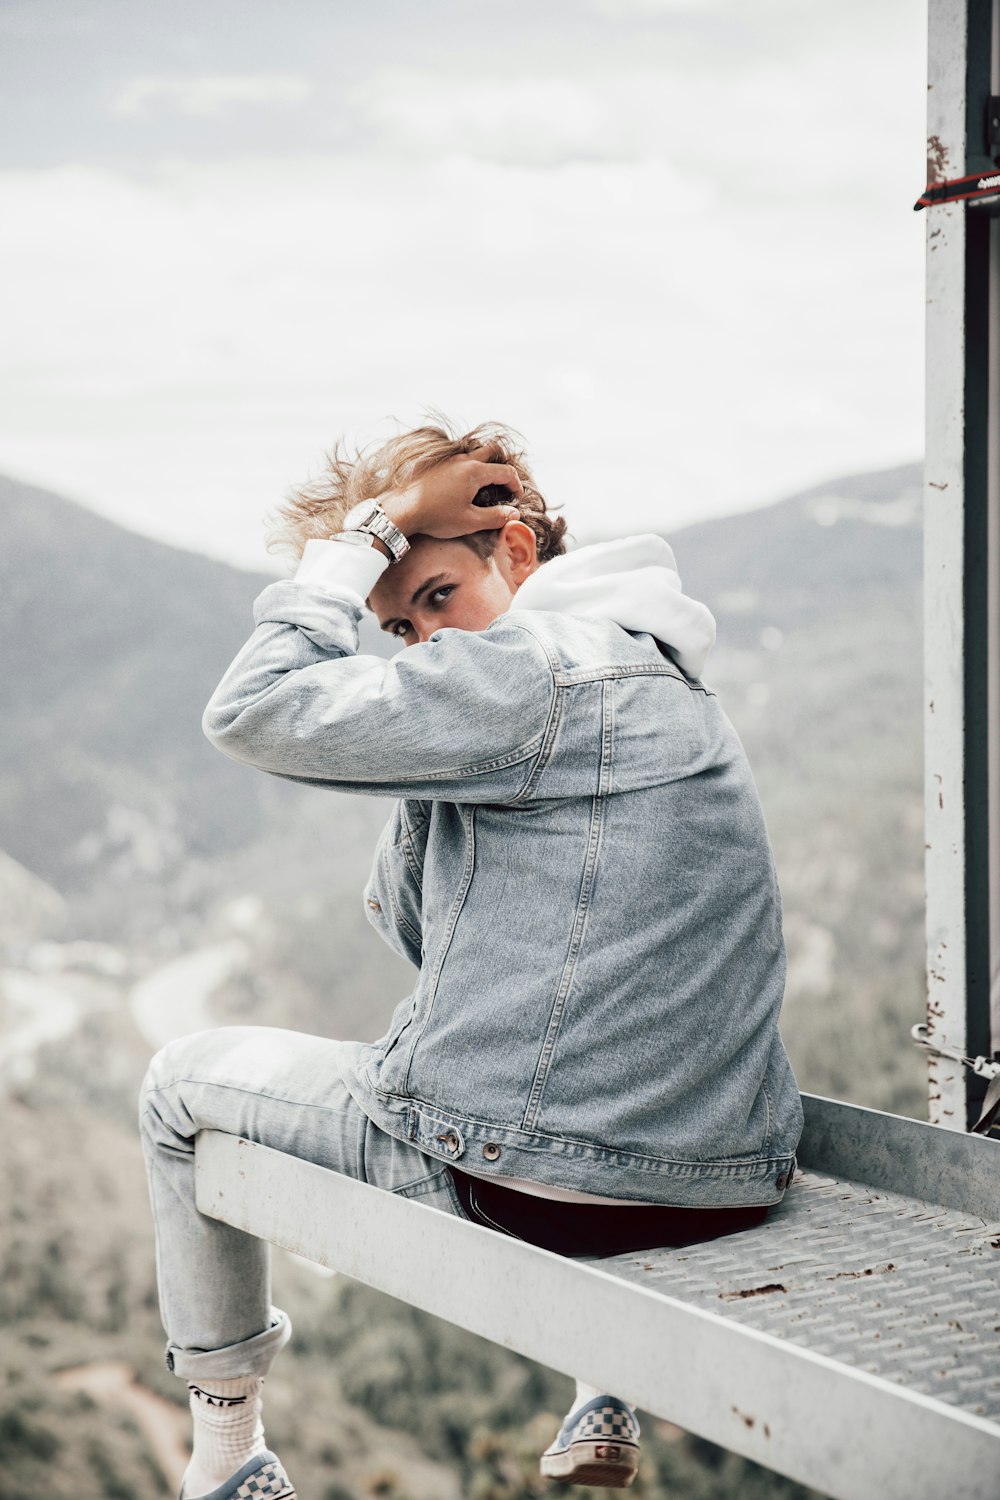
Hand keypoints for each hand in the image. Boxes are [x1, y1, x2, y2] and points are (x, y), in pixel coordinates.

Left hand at [380, 446, 523, 540]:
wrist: (401, 510)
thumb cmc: (436, 516)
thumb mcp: (470, 522)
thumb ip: (495, 517)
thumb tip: (514, 514)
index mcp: (475, 471)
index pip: (506, 471)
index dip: (516, 485)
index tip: (516, 498)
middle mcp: (462, 460)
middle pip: (491, 451)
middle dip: (502, 466)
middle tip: (504, 484)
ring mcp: (447, 459)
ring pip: (473, 453)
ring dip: (483, 463)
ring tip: (484, 483)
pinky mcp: (434, 464)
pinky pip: (456, 458)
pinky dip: (466, 466)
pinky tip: (460, 484)